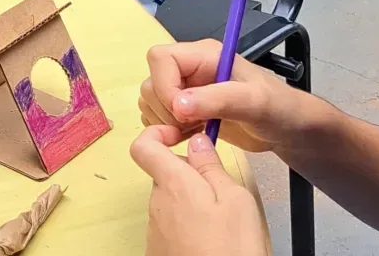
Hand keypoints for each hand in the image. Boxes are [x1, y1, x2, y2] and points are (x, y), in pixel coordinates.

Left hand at [131, 129, 267, 255]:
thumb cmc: (231, 248)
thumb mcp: (235, 199)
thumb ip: (212, 166)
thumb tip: (197, 141)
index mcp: (172, 184)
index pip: (143, 146)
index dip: (159, 134)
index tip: (183, 137)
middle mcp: (156, 204)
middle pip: (164, 175)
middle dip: (190, 176)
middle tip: (222, 190)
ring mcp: (155, 229)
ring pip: (171, 201)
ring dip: (192, 203)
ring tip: (222, 221)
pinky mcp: (159, 250)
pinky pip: (172, 226)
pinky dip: (189, 225)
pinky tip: (211, 240)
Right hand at [138, 40, 295, 154]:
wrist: (287, 129)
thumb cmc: (278, 108)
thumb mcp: (254, 102)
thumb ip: (218, 100)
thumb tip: (178, 104)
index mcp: (204, 55)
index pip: (161, 58)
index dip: (164, 86)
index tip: (182, 112)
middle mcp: (190, 69)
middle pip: (152, 82)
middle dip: (165, 109)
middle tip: (192, 125)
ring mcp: (186, 90)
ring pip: (151, 101)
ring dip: (165, 121)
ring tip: (196, 131)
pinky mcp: (186, 111)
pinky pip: (157, 117)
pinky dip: (167, 131)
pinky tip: (192, 137)